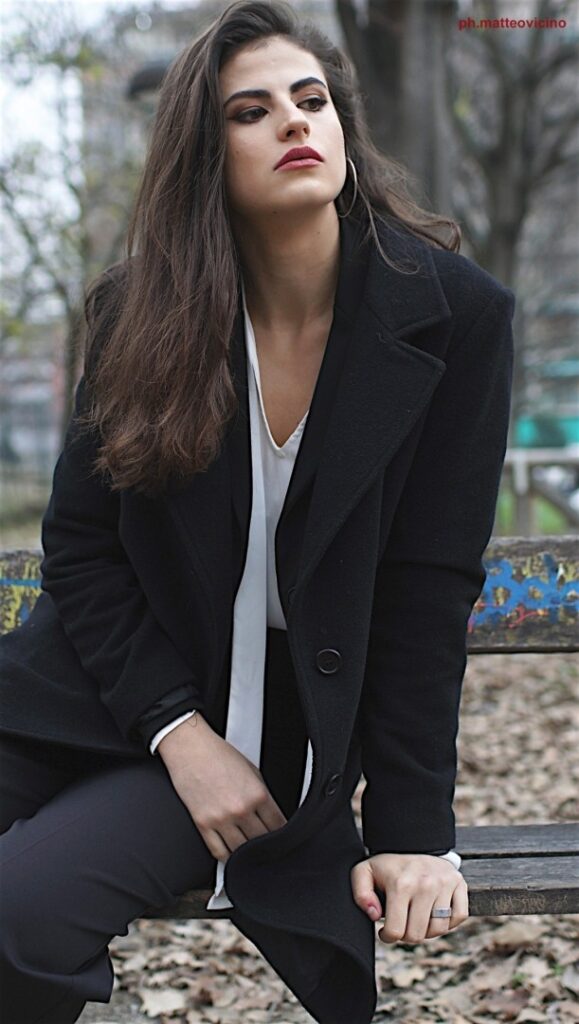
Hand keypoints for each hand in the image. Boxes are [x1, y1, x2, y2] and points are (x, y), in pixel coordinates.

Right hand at [158, 713, 286, 860]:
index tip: (283, 839)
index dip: (283, 835)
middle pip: (262, 841)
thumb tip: (272, 815)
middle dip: (267, 845)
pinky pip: (218, 851)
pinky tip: (232, 855)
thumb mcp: (252, 770)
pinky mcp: (203, 824)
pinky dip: (227, 857)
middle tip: (268, 848)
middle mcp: (241, 809)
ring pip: (241, 851)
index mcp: (258, 794)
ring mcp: (221, 819)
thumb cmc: (218, 755)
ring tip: (250, 853)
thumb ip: (263, 794)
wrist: (191, 749)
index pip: (278, 825)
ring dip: (247, 854)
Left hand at [350, 853, 468, 942]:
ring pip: (439, 929)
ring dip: (427, 930)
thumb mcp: (365, 872)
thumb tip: (375, 915)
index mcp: (401, 884)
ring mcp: (444, 883)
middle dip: (406, 934)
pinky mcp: (459, 883)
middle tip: (401, 922)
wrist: (414, 842)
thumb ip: (361, 894)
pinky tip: (434, 913)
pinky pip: (459, 917)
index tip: (385, 929)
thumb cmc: (388, 865)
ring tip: (416, 917)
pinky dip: (448, 921)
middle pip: (417, 934)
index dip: (387, 936)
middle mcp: (425, 884)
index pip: (396, 931)